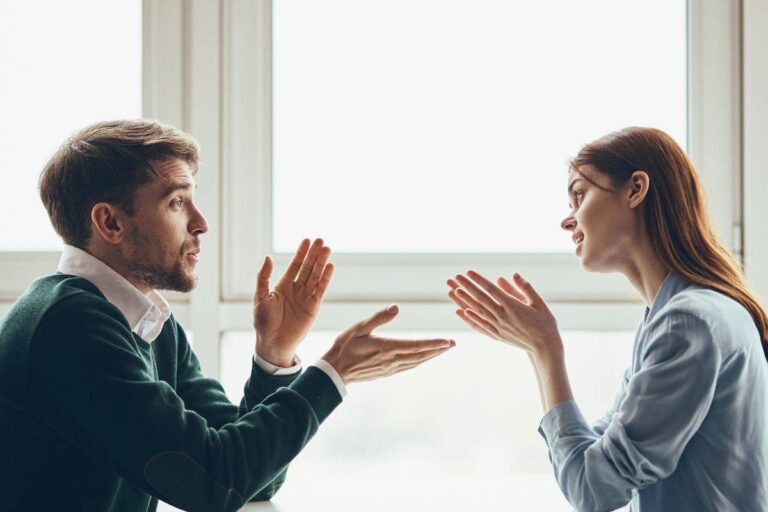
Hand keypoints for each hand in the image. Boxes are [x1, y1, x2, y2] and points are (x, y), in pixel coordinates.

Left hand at [254, 238, 333, 366]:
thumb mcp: (260, 298)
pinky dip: (325, 279)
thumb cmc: (263, 322)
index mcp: (283, 286)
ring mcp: (306, 297)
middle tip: (321, 240)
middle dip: (314, 254)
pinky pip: (320, 290)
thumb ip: (263, 277)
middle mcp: (296, 289)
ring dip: (321, 263)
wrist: (273, 343)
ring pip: (315, 276)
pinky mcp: (313, 307)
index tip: (307, 240)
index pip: (295, 265)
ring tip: (327, 249)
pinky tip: (330, 267)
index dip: (301, 253)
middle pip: (307, 268)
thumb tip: (268, 257)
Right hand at [322, 305, 454, 383]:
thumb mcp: (359, 327)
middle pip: (421, 355)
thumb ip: (379, 318)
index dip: (434, 344)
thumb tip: (396, 308)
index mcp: (387, 347)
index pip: (417, 346)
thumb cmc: (345, 346)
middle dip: (438, 350)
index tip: (448, 341)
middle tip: (453, 344)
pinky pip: (408, 367)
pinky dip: (419, 361)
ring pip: (416, 362)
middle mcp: (392, 360)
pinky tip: (422, 359)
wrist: (335, 371)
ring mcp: (390, 368)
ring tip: (442, 350)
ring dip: (431, 356)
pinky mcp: (386, 372)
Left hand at [447, 271, 561, 359]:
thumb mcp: (539, 303)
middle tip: (455, 277)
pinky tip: (461, 312)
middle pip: (481, 298)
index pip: (491, 289)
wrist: (545, 347)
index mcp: (513, 306)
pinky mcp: (497, 335)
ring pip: (478, 311)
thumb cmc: (545, 323)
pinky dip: (470, 318)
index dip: (479, 280)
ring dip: (464, 301)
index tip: (468, 272)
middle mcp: (503, 316)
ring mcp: (498, 326)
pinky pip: (480, 325)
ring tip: (453, 291)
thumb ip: (526, 288)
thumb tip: (515, 274)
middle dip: (467, 286)